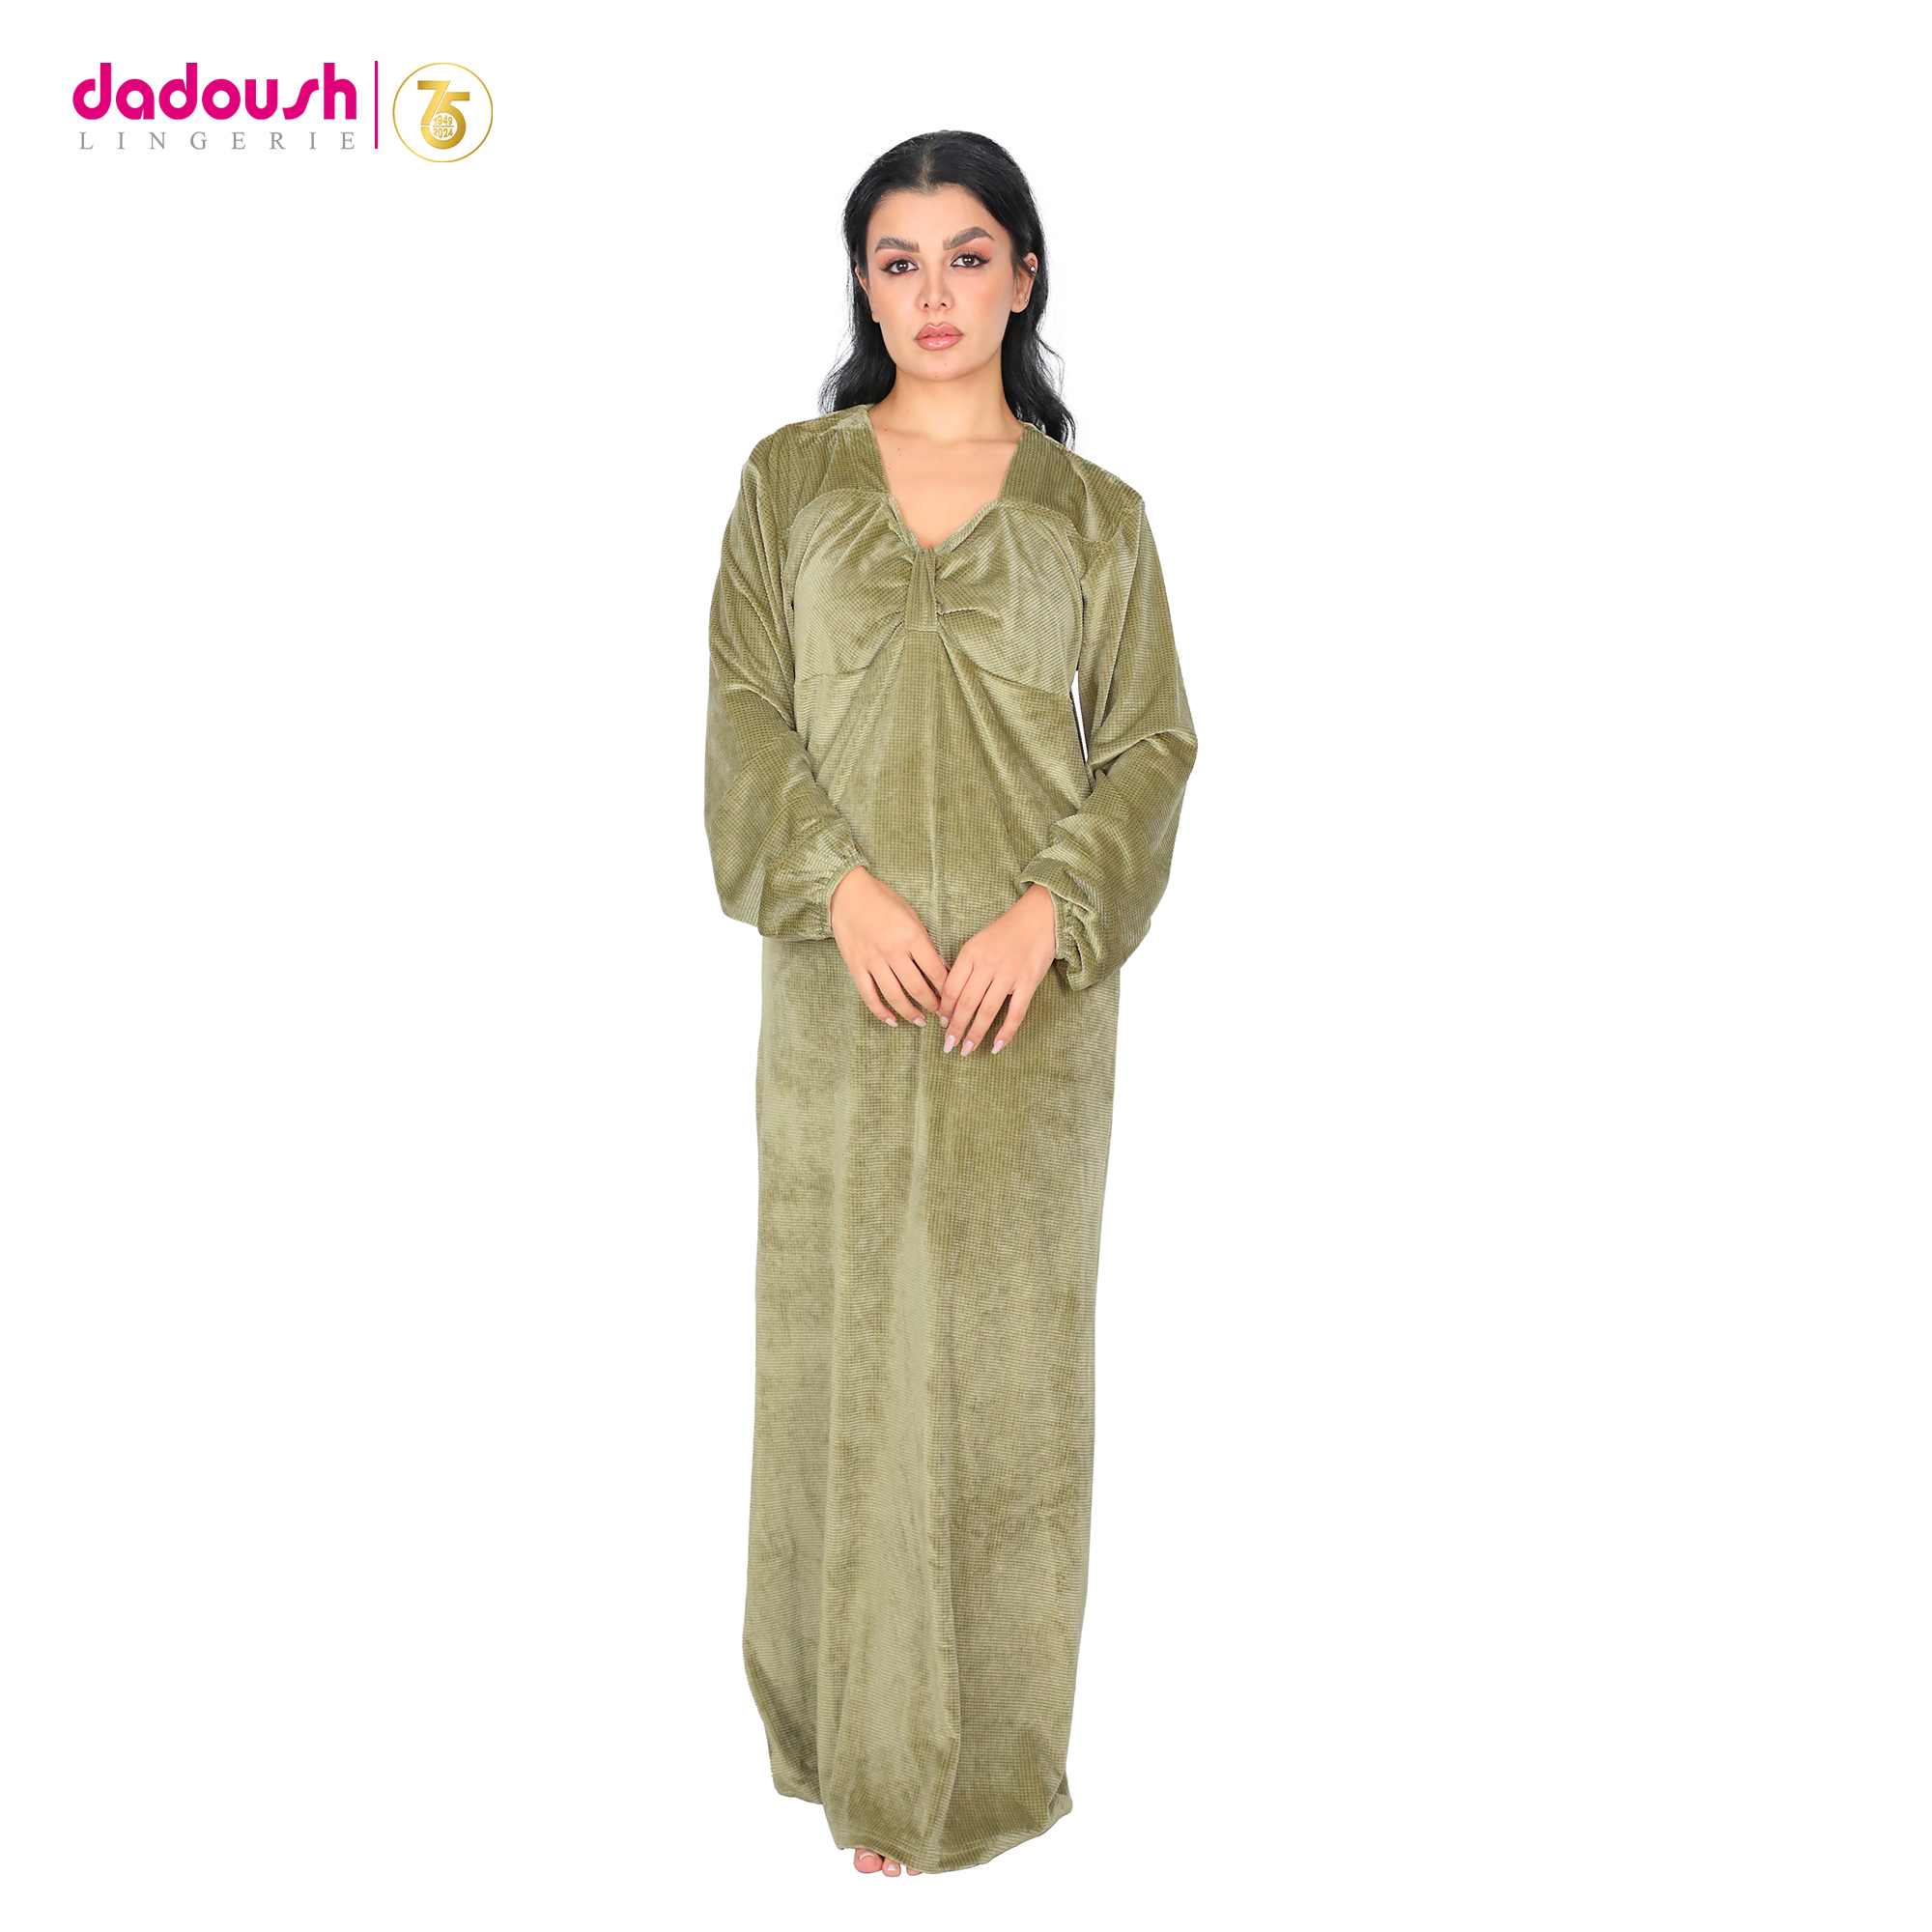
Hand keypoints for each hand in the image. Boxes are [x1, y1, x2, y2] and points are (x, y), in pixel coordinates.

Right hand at [828, 866, 949, 1027]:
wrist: (848, 893)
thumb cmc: (883, 901)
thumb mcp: (911, 915)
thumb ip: (925, 942)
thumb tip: (941, 968)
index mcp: (912, 936)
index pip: (935, 971)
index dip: (946, 989)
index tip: (952, 998)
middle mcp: (893, 951)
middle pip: (917, 988)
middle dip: (932, 1005)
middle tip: (940, 1014)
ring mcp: (873, 960)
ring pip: (895, 996)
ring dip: (910, 1013)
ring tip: (920, 1021)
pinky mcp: (856, 966)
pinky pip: (869, 996)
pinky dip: (881, 1012)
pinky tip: (892, 1021)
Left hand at [937, 884, 1057, 1056]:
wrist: (1039, 918)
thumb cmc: (1006, 932)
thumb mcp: (978, 942)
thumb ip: (964, 965)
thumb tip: (948, 995)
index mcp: (971, 953)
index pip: (951, 988)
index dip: (944, 1009)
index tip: (942, 1024)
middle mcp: (987, 964)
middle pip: (966, 1003)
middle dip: (955, 1028)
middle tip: (948, 1046)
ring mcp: (1009, 974)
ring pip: (987, 1011)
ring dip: (975, 1034)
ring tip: (966, 1049)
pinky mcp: (1028, 982)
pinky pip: (1015, 1013)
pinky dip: (1005, 1032)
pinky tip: (996, 1046)